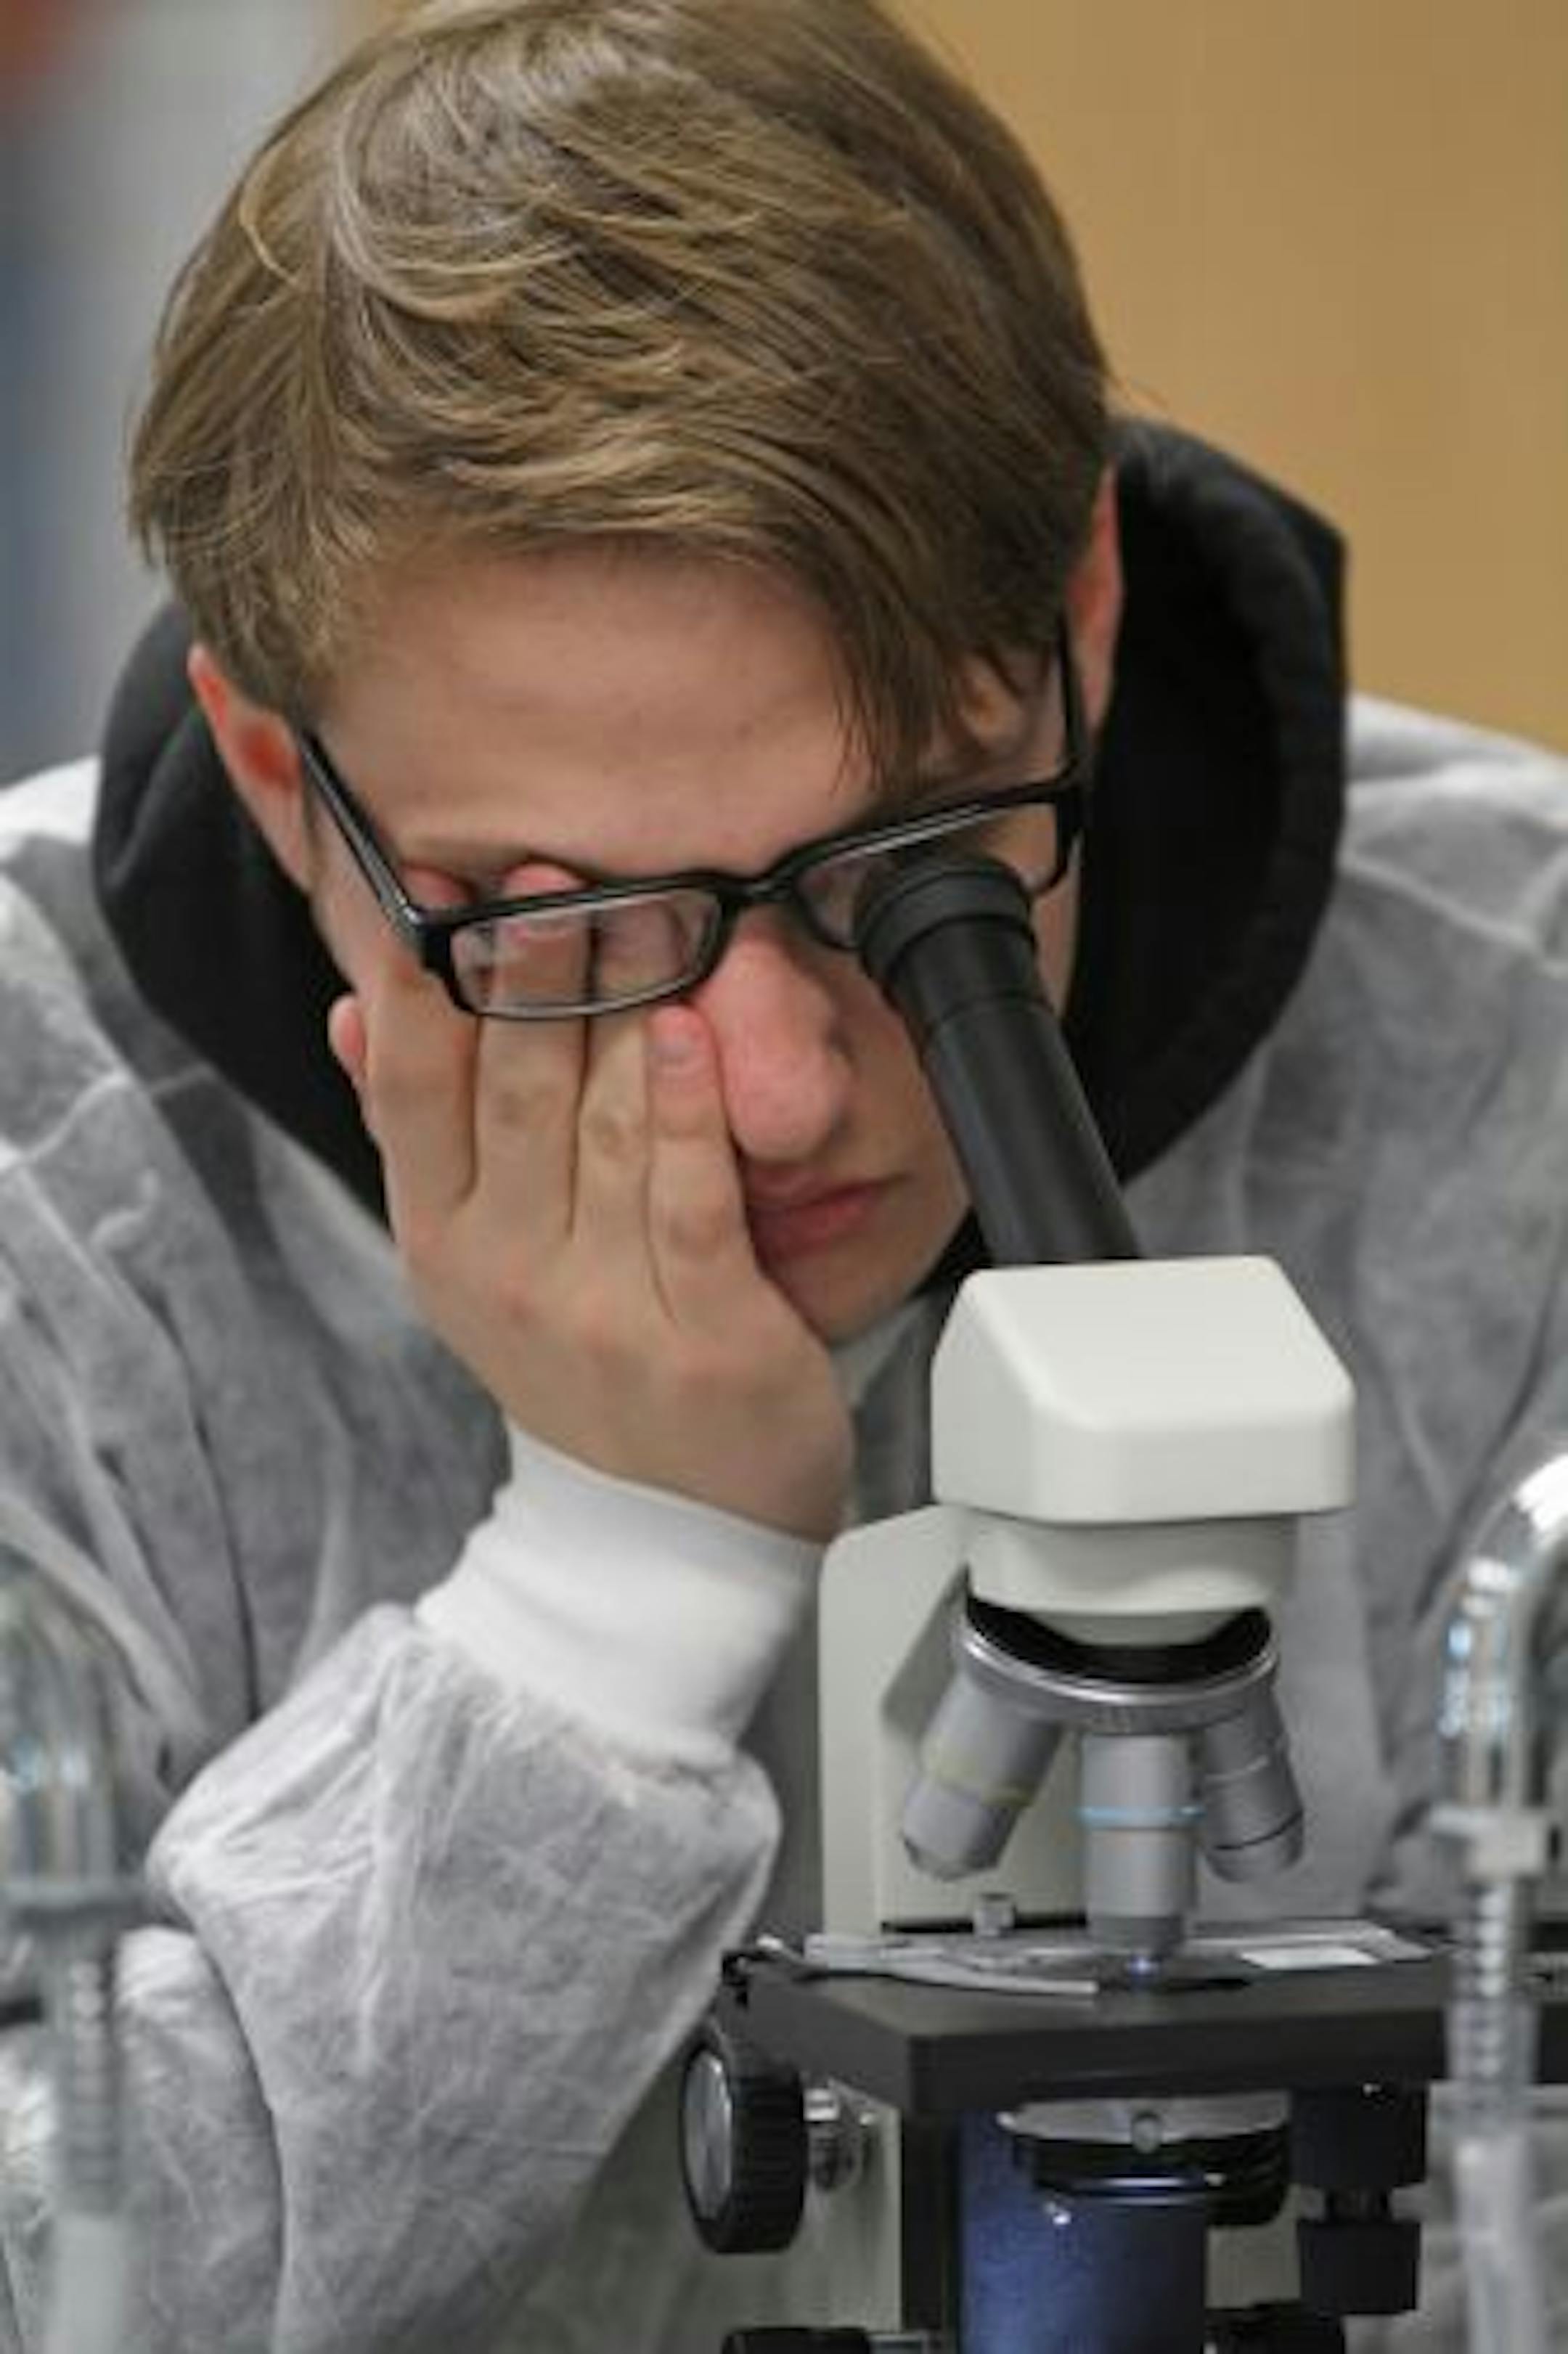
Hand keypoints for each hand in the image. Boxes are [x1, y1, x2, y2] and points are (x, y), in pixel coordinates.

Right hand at [327, 875, 852, 1542]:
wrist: (666, 1538)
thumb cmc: (581, 1365)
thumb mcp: (471, 1259)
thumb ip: (419, 1131)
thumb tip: (352, 1011)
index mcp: (444, 1238)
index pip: (411, 1088)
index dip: (422, 981)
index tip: (440, 885)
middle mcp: (506, 1271)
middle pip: (510, 1090)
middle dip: (530, 971)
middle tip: (550, 872)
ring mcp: (602, 1309)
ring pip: (603, 1129)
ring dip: (621, 1012)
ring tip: (640, 912)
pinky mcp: (704, 1336)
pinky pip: (690, 1203)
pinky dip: (690, 1112)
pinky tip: (693, 1031)